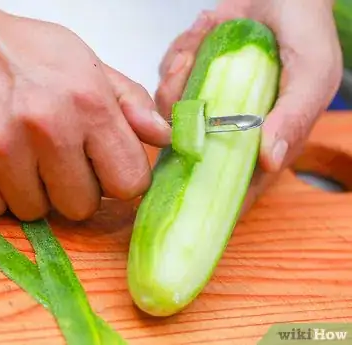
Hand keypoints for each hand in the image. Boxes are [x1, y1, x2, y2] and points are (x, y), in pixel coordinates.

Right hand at [0, 0, 171, 220]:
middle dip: (74, 189)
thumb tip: (164, 136)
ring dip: (33, 191)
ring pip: (36, 213)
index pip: (129, 181)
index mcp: (87, 101)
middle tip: (55, 159)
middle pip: (83, 207)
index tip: (105, 171)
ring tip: (19, 154)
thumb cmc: (19, 50)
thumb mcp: (83, 63)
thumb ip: (130, 102)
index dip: (119, 180)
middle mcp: (46, 126)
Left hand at [155, 0, 342, 212]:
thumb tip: (269, 161)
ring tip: (203, 41)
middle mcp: (228, 127)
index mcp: (260, 140)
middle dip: (183, 118)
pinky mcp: (190, 79)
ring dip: (180, 76)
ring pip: (172, 111)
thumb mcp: (312, 75)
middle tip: (190, 77)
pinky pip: (168, 77)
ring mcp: (207, 103)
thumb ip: (294, 116)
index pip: (233, 183)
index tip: (185, 199)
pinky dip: (179, 55)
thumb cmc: (306, 36)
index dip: (209, 197)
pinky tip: (203, 33)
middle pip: (189, 147)